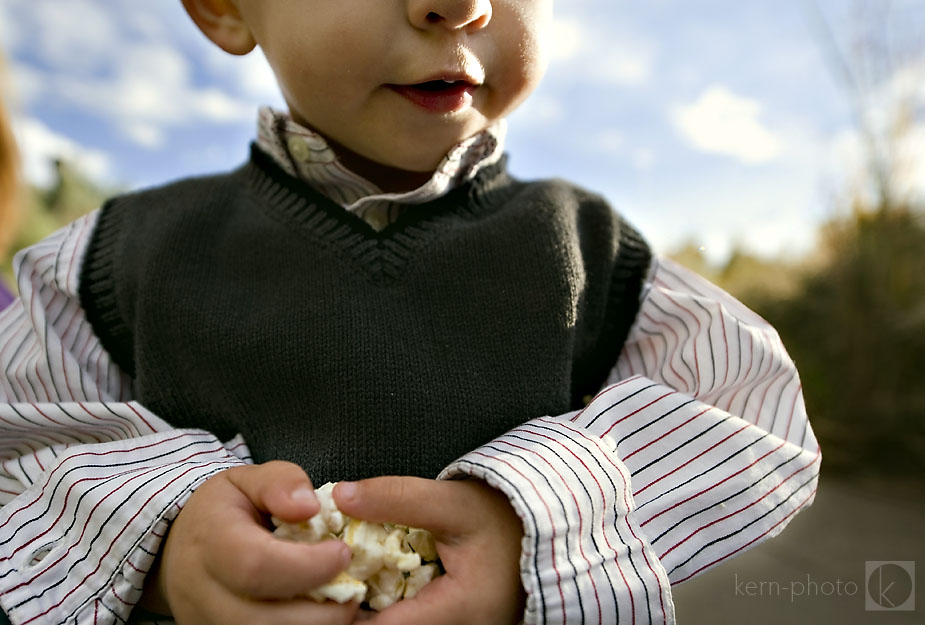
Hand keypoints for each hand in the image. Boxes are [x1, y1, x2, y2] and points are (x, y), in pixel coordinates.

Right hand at [143, 461, 358, 624]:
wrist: (178, 548)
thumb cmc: (223, 510)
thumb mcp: (248, 480)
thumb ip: (281, 483)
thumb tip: (309, 506)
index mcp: (210, 543)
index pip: (256, 566)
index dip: (308, 565)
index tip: (343, 553)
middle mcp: (204, 594)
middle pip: (265, 620)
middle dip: (322, 610)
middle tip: (355, 588)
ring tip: (343, 601)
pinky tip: (326, 612)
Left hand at [334, 477, 525, 624]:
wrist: (538, 533)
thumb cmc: (505, 520)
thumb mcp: (454, 503)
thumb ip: (398, 498)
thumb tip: (342, 496)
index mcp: (460, 612)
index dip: (346, 609)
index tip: (322, 581)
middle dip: (352, 611)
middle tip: (324, 580)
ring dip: (365, 610)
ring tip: (343, 578)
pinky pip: (405, 623)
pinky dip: (382, 608)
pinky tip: (365, 584)